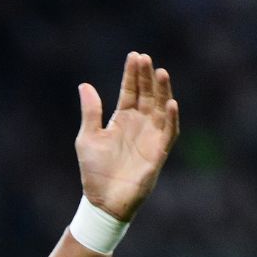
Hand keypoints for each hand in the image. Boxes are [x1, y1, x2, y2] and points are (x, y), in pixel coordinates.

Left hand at [75, 52, 179, 221]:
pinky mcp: (158, 152)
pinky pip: (169, 132)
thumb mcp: (87, 137)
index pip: (130, 91)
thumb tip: (85, 85)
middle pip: (147, 94)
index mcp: (122, 119)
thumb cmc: (95, 171)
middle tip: (145, 58)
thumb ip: (90, 112)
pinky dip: (171, 118)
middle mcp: (139, 124)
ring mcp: (150, 136)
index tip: (134, 56)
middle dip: (147, 77)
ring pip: (161, 108)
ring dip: (162, 91)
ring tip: (160, 73)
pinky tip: (170, 103)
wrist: (102, 200)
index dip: (132, 74)